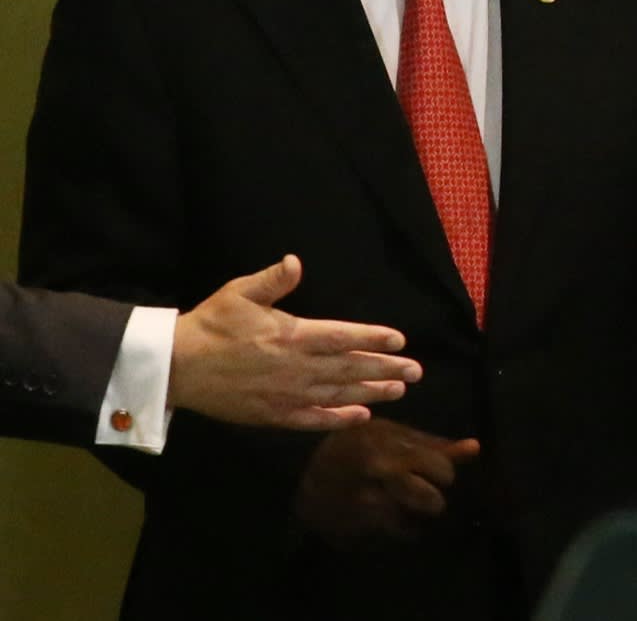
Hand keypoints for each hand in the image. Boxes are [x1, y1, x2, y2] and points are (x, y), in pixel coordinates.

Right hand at [170, 254, 421, 429]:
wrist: (175, 367)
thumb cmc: (211, 325)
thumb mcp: (239, 293)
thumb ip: (272, 280)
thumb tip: (295, 262)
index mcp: (291, 335)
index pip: (343, 337)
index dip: (373, 338)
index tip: (400, 340)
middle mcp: (295, 367)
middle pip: (350, 369)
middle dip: (386, 369)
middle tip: (416, 371)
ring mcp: (286, 394)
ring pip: (338, 395)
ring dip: (372, 393)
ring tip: (399, 391)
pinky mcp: (273, 414)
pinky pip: (313, 420)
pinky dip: (339, 419)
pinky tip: (361, 416)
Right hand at [294, 418, 481, 543]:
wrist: (305, 475)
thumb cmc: (355, 447)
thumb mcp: (391, 434)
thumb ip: (433, 444)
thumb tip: (475, 448)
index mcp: (393, 447)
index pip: (444, 470)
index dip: (445, 475)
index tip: (436, 475)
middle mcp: (380, 476)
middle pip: (433, 503)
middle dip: (433, 502)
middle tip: (424, 497)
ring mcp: (366, 507)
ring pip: (414, 526)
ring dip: (414, 521)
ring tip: (403, 507)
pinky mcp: (355, 531)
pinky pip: (392, 539)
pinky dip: (395, 533)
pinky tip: (385, 519)